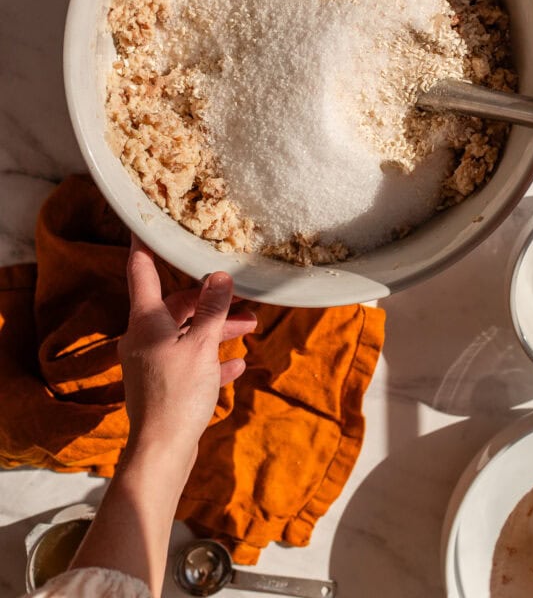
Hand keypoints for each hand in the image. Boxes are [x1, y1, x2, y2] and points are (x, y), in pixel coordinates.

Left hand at [118, 235, 256, 465]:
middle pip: (175, 306)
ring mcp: (151, 363)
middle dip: (209, 300)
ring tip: (249, 329)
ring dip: (216, 329)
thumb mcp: (201, 345)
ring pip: (185, 334)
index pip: (140, 271)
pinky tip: (235, 364)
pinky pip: (189, 363)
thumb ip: (212, 309)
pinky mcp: (163, 386)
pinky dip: (211, 359)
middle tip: (241, 297)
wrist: (162, 452)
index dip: (143, 244)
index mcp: (145, 320)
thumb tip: (219, 276)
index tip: (143, 223)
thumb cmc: (178, 393)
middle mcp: (143, 337)